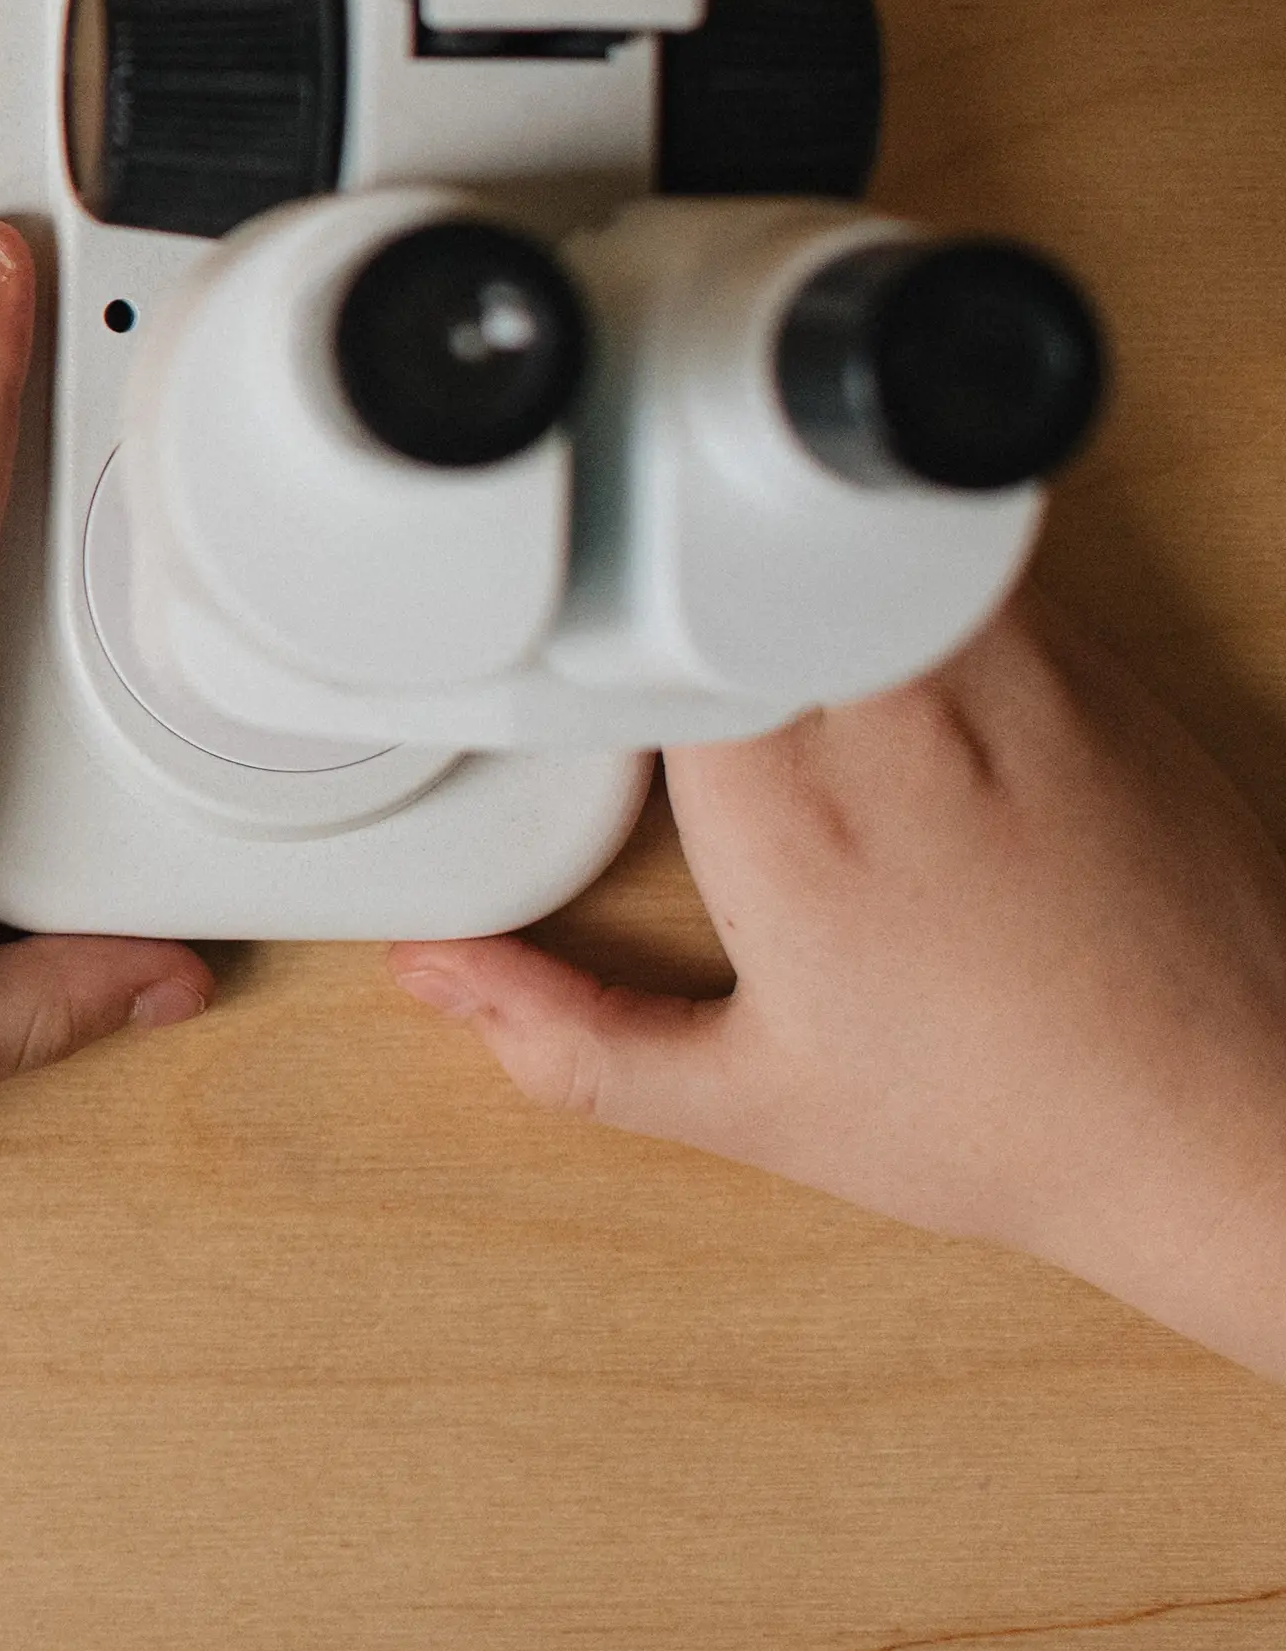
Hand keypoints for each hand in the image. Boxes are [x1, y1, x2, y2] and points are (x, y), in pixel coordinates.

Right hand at [392, 601, 1285, 1373]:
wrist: (1246, 1124)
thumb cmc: (1030, 1122)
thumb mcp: (760, 1106)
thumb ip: (571, 1040)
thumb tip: (444, 980)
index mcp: (789, 806)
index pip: (636, 610)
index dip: (571, 604)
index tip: (549, 646)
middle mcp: (898, 712)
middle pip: (734, 541)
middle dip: (667, 563)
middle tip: (637, 615)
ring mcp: (1010, 668)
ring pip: (848, 525)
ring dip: (785, 556)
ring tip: (753, 621)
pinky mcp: (1095, 658)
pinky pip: (954, 559)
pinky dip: (891, 577)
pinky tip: (879, 659)